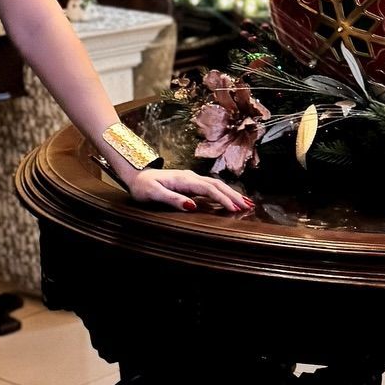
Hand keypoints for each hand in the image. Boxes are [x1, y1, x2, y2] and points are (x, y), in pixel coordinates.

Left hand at [123, 165, 253, 214]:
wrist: (135, 175)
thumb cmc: (142, 187)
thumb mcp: (154, 194)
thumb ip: (172, 199)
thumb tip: (193, 205)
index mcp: (184, 180)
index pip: (209, 189)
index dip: (223, 199)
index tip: (235, 209)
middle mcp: (191, 177)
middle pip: (217, 185)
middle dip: (233, 195)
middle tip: (249, 206)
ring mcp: (191, 179)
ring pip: (216, 185)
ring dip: (231, 193)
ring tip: (246, 203)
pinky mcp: (190, 183)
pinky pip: (210, 187)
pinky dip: (223, 193)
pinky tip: (229, 199)